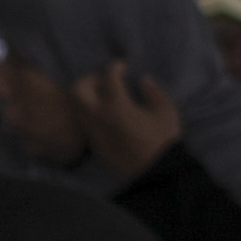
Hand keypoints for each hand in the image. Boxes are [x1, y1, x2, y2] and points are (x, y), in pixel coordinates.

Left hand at [66, 58, 187, 190]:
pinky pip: (83, 122)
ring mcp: (93, 132)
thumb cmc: (162, 140)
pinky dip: (89, 113)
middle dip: (89, 79)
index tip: (123, 67)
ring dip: (86, 97)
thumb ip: (152, 92)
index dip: (115, 66)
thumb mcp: (165, 111)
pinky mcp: (94, 144)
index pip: (108, 76)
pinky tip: (105, 116)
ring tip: (103, 98)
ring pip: (76, 107)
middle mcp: (98, 116)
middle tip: (105, 81)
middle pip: (78, 89)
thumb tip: (143, 80)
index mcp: (117, 105)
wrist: (155, 173)